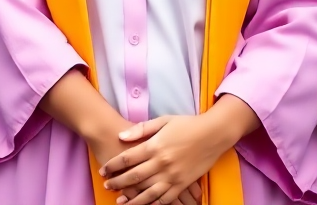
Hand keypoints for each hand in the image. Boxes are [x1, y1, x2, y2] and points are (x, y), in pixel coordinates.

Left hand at [100, 114, 225, 204]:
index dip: (113, 165)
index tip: (103, 170)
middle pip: (134, 177)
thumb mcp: (163, 120)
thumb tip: (121, 135)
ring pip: (147, 193)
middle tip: (106, 185)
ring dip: (132, 199)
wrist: (213, 134)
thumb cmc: (187, 124)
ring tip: (119, 202)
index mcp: (155, 146)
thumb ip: (142, 129)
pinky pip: (165, 199)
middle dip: (118, 183)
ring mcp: (173, 176)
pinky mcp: (182, 184)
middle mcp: (162, 163)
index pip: (128, 158)